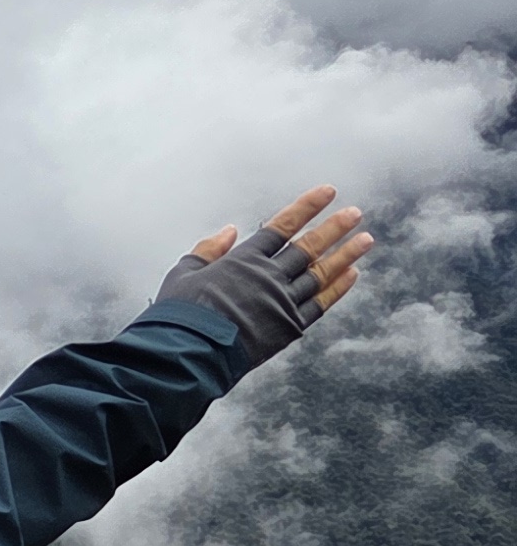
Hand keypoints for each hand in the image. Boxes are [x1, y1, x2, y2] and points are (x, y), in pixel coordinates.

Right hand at [155, 185, 372, 368]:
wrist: (188, 353)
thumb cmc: (180, 314)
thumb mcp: (183, 274)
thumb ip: (208, 250)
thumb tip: (229, 231)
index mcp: (243, 260)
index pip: (281, 227)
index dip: (306, 207)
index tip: (327, 192)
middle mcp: (269, 277)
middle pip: (308, 247)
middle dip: (334, 228)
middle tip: (355, 213)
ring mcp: (282, 302)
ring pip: (321, 273)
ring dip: (345, 254)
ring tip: (366, 239)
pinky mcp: (288, 328)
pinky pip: (320, 304)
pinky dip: (337, 288)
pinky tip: (352, 274)